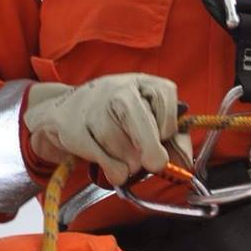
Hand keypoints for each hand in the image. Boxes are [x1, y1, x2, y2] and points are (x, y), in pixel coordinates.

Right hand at [23, 74, 192, 186]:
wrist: (66, 109)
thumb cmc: (117, 115)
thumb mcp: (147, 115)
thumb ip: (171, 137)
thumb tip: (184, 162)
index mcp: (141, 81)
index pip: (165, 95)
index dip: (168, 122)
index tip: (164, 135)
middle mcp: (117, 88)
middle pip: (140, 122)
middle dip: (150, 148)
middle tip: (156, 163)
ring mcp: (93, 108)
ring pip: (121, 145)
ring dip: (130, 161)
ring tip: (127, 157)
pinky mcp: (74, 129)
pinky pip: (102, 158)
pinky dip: (114, 169)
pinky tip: (116, 168)